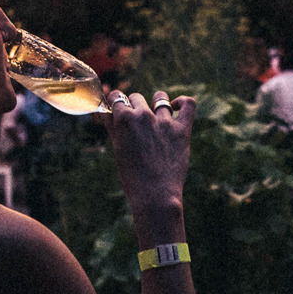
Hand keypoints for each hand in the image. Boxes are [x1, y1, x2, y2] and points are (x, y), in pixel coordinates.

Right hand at [96, 90, 195, 217]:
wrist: (155, 196)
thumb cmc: (132, 176)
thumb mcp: (118, 148)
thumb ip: (111, 126)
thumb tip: (104, 109)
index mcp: (124, 120)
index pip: (117, 97)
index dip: (116, 101)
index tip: (118, 106)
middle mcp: (143, 116)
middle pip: (137, 97)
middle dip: (135, 106)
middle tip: (137, 123)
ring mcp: (164, 122)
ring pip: (160, 98)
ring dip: (156, 102)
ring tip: (156, 114)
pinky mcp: (182, 130)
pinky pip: (188, 104)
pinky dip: (183, 102)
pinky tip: (177, 107)